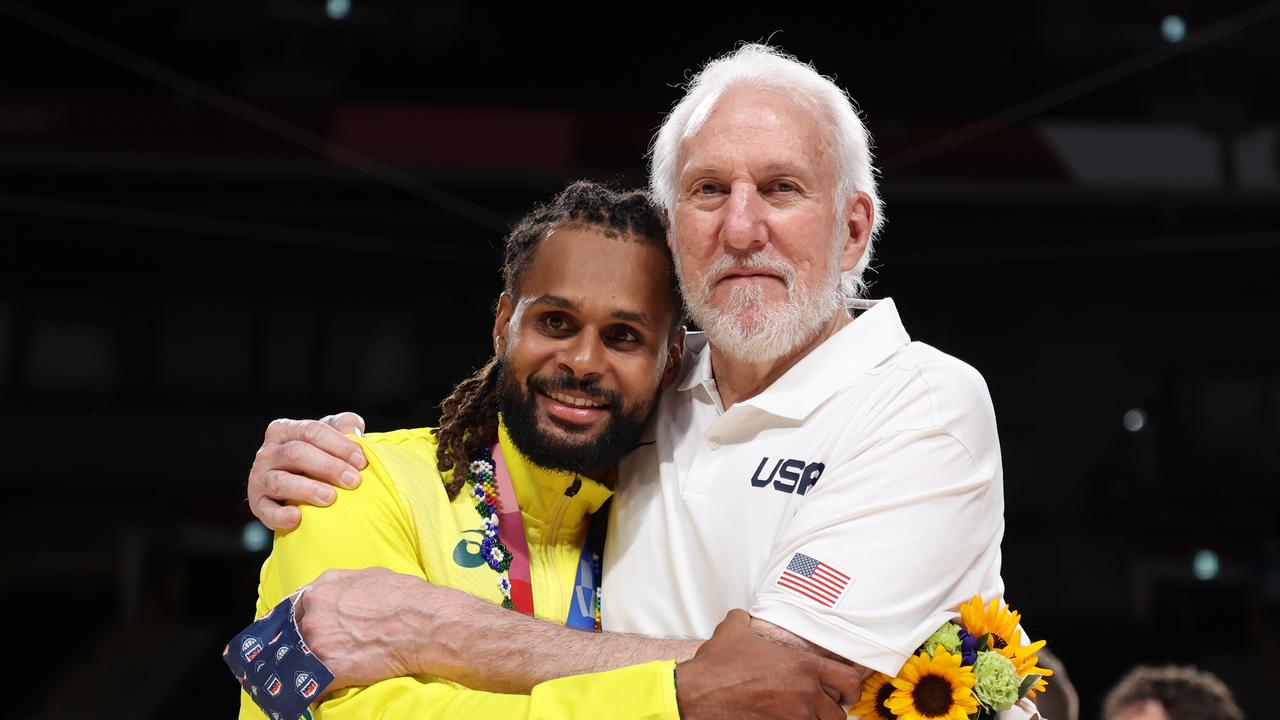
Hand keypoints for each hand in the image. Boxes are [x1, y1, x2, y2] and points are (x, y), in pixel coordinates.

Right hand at [247, 412, 368, 529]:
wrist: (296, 486)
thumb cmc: (319, 455)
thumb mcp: (331, 435)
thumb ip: (344, 425)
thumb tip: (352, 430)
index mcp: (284, 430)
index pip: (311, 431)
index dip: (339, 445)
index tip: (362, 461)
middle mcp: (267, 452)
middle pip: (296, 453)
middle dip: (328, 467)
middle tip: (354, 481)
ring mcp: (259, 478)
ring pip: (281, 481)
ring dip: (308, 489)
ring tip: (331, 497)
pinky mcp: (257, 504)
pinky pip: (266, 511)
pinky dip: (280, 516)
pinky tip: (297, 517)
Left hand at [294, 567, 435, 693]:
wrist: (426, 624)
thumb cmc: (406, 598)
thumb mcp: (369, 575)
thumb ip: (340, 585)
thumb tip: (332, 595)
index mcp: (320, 590)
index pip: (292, 609)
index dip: (299, 622)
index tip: (302, 632)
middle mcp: (313, 615)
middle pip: (294, 635)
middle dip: (306, 644)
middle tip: (322, 652)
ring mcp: (319, 643)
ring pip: (299, 661)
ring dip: (309, 667)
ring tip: (325, 671)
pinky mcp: (330, 670)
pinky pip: (311, 687)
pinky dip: (317, 691)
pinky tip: (326, 691)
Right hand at [675, 610, 863, 719]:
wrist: (699, 693)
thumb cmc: (718, 665)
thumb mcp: (735, 629)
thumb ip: (746, 620)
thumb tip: (744, 616)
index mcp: (803, 667)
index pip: (848, 680)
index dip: (852, 688)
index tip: (848, 692)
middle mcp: (804, 694)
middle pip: (838, 713)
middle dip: (833, 710)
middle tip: (826, 706)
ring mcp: (792, 717)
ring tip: (804, 714)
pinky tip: (785, 718)